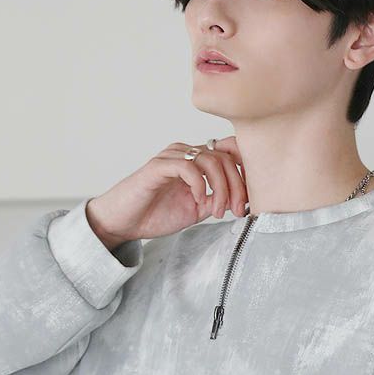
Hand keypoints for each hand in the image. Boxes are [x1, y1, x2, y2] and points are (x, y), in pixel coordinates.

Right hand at [85, 134, 247, 245]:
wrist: (123, 222)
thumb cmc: (154, 214)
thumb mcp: (196, 211)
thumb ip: (216, 201)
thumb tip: (242, 200)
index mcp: (196, 161)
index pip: (230, 152)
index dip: (245, 172)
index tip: (249, 200)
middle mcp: (185, 153)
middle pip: (225, 156)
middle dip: (238, 185)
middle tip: (237, 210)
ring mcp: (172, 157)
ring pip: (210, 159)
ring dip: (221, 188)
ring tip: (218, 210)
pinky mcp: (158, 166)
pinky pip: (187, 166)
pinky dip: (199, 184)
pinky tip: (199, 201)